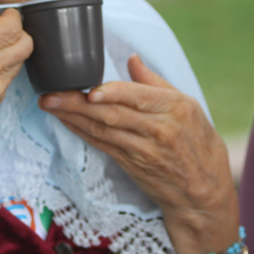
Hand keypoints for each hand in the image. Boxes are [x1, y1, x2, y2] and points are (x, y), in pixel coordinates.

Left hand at [40, 55, 233, 247]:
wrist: (204, 193)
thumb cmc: (199, 143)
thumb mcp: (189, 106)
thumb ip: (156, 83)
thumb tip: (131, 59)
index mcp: (176, 108)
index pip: (139, 98)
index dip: (113, 95)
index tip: (90, 91)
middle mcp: (159, 129)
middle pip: (113, 115)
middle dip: (78, 104)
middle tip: (50, 94)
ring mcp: (143, 150)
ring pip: (102, 130)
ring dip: (72, 117)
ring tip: (49, 104)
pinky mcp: (131, 165)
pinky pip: (101, 145)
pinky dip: (81, 132)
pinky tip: (65, 121)